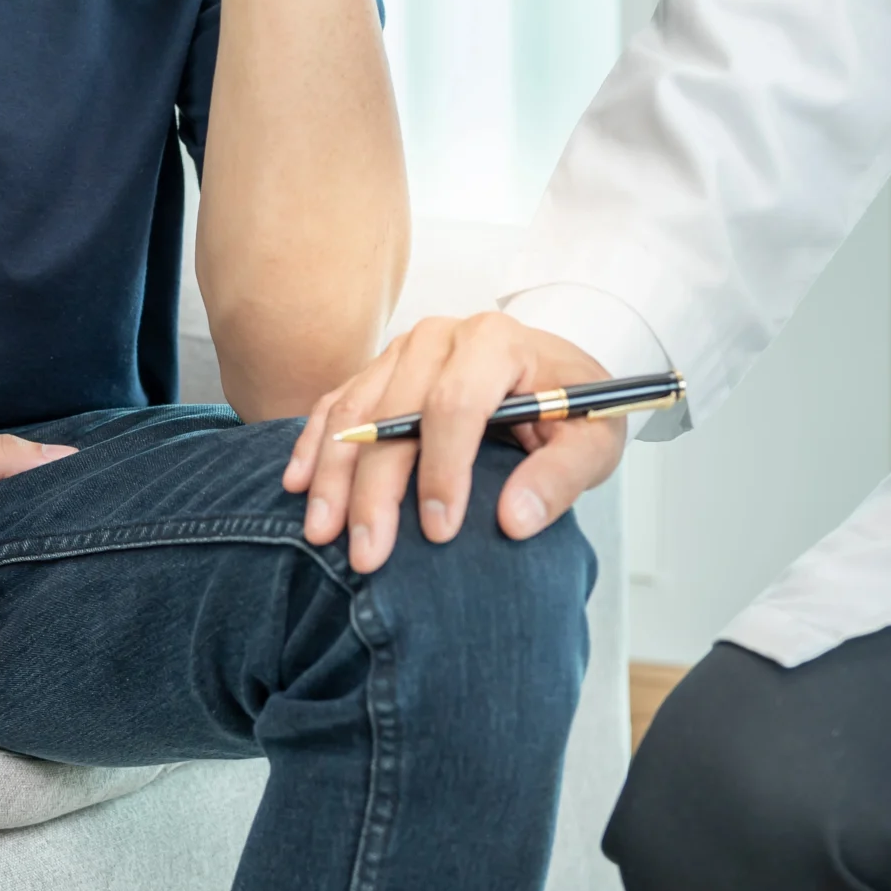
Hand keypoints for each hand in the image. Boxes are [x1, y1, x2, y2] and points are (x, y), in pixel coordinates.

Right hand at [284, 314, 621, 573]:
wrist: (555, 372)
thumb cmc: (572, 407)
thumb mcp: (594, 442)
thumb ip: (560, 479)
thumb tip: (515, 519)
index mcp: (496, 344)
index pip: (456, 405)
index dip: (442, 470)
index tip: (439, 531)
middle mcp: (442, 337)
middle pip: (393, 412)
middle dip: (375, 489)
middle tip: (367, 554)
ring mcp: (404, 349)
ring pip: (355, 409)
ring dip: (332, 473)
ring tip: (321, 532)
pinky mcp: (381, 368)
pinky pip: (337, 403)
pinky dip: (314, 444)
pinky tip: (297, 484)